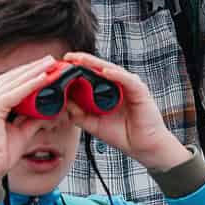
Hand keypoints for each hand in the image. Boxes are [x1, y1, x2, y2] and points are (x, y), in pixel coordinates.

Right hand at [0, 56, 61, 183]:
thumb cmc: (0, 155)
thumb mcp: (21, 134)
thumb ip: (32, 121)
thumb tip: (47, 112)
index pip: (11, 84)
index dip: (28, 74)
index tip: (45, 69)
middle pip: (12, 78)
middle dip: (32, 67)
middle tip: (50, 60)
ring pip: (14, 82)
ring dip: (34, 71)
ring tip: (50, 64)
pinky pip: (15, 93)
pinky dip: (30, 84)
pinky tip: (43, 78)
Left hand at [62, 52, 189, 171]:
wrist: (142, 147)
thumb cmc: (121, 134)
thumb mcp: (94, 124)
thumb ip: (79, 114)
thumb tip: (62, 102)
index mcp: (109, 90)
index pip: (92, 74)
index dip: (78, 68)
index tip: (62, 65)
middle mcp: (120, 84)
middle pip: (100, 68)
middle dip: (84, 61)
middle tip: (68, 57)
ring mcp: (130, 86)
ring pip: (112, 70)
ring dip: (96, 64)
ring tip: (81, 60)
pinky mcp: (140, 91)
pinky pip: (127, 80)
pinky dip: (116, 75)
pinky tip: (104, 72)